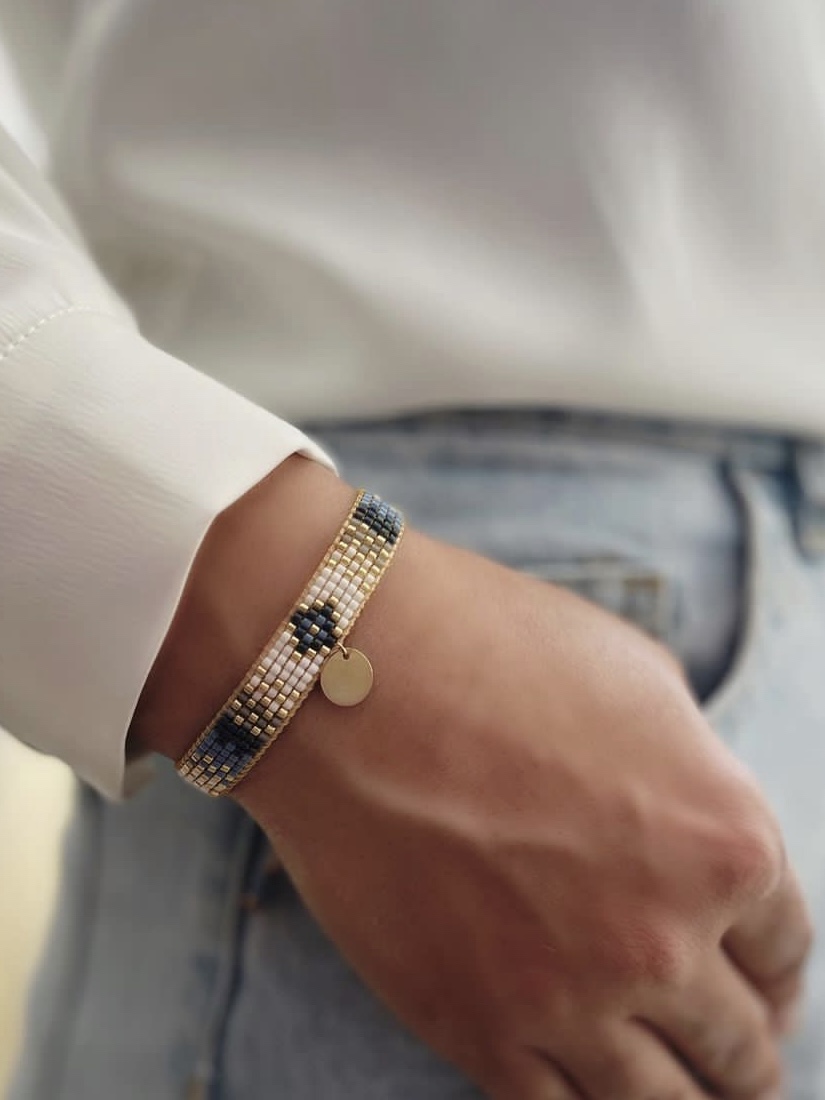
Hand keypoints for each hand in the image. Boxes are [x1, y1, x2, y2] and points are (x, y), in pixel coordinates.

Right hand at [134, 462, 811, 1099]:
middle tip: (728, 1049)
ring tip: (675, 1086)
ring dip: (683, 1096)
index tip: (757, 979)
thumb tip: (691, 832)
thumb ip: (692, 775)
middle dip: (742, 1045)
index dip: (776, 968)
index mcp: (725, 841)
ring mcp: (569, 995)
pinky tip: (583, 1076)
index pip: (788, 948)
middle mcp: (664, 936)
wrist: (344, 673)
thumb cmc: (491, 647)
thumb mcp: (636, 681)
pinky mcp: (475, 1028)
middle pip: (742, 1045)